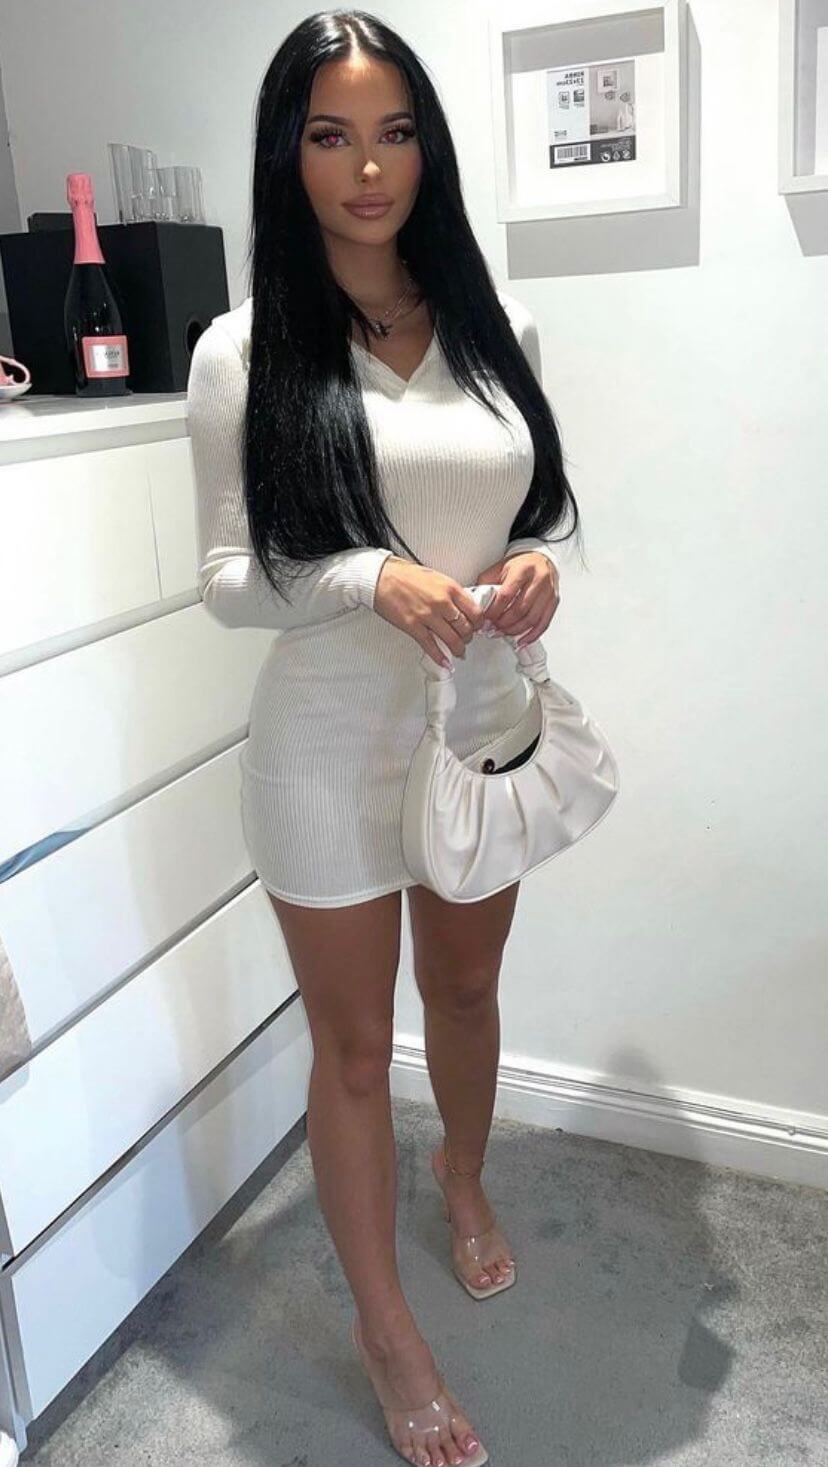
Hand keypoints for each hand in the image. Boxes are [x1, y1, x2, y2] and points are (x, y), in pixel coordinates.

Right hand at [373, 556, 487, 668]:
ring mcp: (427, 616)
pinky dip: (439, 657)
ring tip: (458, 651)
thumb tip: (460, 607)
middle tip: (467, 639)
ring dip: (457, 648)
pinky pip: (431, 646)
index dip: (479, 623)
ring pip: (452, 639)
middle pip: (465, 628)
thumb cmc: (404, 574)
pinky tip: (444, 662)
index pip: (475, 611)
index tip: (477, 626)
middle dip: (468, 637)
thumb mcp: (436, 577)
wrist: (380, 576)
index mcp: (450, 588)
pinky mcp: (413, 626)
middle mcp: (442, 602)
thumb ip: (450, 592)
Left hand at [474, 551, 559, 646]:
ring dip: (514, 630)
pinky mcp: (554, 601)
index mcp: (523, 569)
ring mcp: (548, 591)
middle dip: (503, 623)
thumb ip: (487, 584)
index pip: (506, 596)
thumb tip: (477, 604)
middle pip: (519, 610)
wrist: (540, 560)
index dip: (494, 611)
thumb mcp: (499, 569)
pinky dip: (532, 635)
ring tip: (503, 633)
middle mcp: (538, 579)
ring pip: (531, 619)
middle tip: (492, 628)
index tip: (485, 618)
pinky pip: (544, 623)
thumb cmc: (520, 565)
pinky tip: (522, 641)